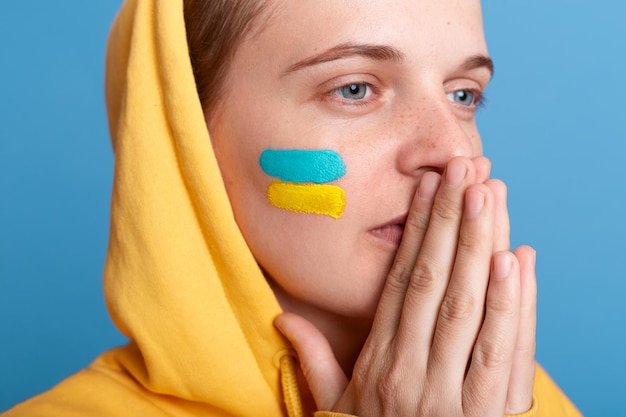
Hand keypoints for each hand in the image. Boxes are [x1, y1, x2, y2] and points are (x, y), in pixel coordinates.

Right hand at [275, 156, 536, 416]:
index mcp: (381, 367)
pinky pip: (507, 352)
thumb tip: (282, 317)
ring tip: (491, 194)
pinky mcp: (495, 412)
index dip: (417, 233)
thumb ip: (313, 363)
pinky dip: (517, 304)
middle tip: (464, 170)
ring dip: (484, 246)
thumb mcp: (334, 411)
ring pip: (473, 307)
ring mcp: (459, 394)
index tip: (428, 188)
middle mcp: (418, 374)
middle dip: (452, 223)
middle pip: (437, 285)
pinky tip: (518, 259)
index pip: (401, 285)